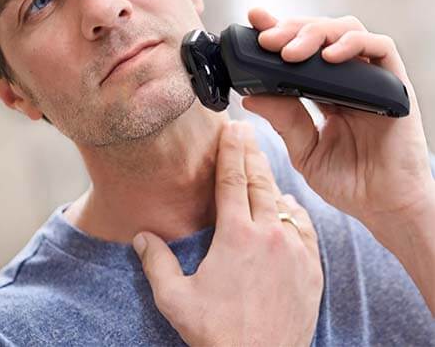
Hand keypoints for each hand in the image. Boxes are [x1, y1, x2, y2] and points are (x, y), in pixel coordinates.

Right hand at [133, 121, 322, 346]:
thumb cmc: (219, 334)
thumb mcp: (176, 299)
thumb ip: (157, 263)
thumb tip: (142, 238)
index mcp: (236, 236)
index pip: (232, 180)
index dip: (231, 150)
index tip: (232, 127)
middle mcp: (269, 234)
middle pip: (259, 181)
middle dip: (251, 152)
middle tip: (246, 130)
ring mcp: (295, 249)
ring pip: (282, 200)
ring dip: (270, 179)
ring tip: (260, 163)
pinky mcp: (312, 267)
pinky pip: (304, 225)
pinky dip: (293, 209)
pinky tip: (287, 203)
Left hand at [241, 8, 433, 233]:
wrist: (384, 207)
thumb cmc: (348, 181)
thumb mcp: (304, 150)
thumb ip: (284, 120)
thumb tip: (250, 97)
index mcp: (322, 92)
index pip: (298, 52)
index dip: (278, 32)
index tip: (253, 22)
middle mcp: (345, 80)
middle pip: (319, 34)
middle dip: (290, 29)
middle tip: (266, 39)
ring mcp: (369, 80)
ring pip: (346, 30)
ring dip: (314, 33)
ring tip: (290, 53)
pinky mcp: (393, 84)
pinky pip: (379, 48)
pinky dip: (352, 44)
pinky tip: (329, 57)